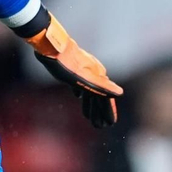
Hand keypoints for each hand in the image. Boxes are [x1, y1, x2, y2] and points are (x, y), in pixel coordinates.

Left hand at [23, 13, 121, 127]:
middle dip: (99, 112)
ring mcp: (84, 71)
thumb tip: (120, 93)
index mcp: (98, 76)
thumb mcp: (84, 78)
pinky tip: (78, 96)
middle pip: (99, 96)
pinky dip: (82, 93)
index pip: (106, 98)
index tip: (110, 124)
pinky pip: (81, 84)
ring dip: (90, 105)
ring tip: (89, 117)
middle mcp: (94, 73)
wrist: (52, 46)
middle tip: (99, 126)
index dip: (109, 112)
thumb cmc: (66, 64)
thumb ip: (102, 87)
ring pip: (90, 91)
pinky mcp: (74, 68)